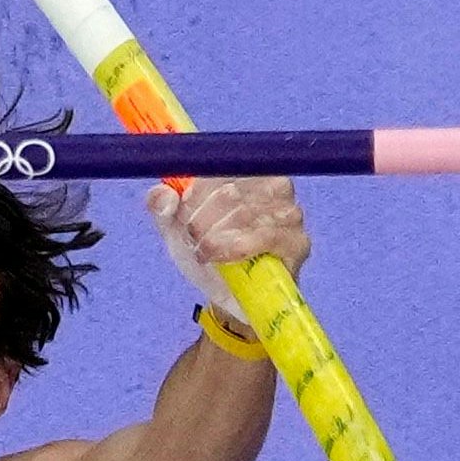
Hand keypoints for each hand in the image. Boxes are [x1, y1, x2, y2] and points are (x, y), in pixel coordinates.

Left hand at [148, 177, 310, 328]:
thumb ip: (162, 207)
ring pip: (246, 213)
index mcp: (248, 171)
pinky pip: (267, 236)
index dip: (198, 188)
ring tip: (204, 251)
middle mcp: (277, 186)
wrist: (229, 296)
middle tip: (192, 237)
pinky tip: (221, 258)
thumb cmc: (209, 252)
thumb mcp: (176, 229)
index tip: (183, 210)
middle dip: (203, 217)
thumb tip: (164, 195)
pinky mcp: (298, 243)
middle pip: (233, 189)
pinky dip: (236, 247)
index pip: (223, 164)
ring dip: (216, 235)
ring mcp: (291, 214)